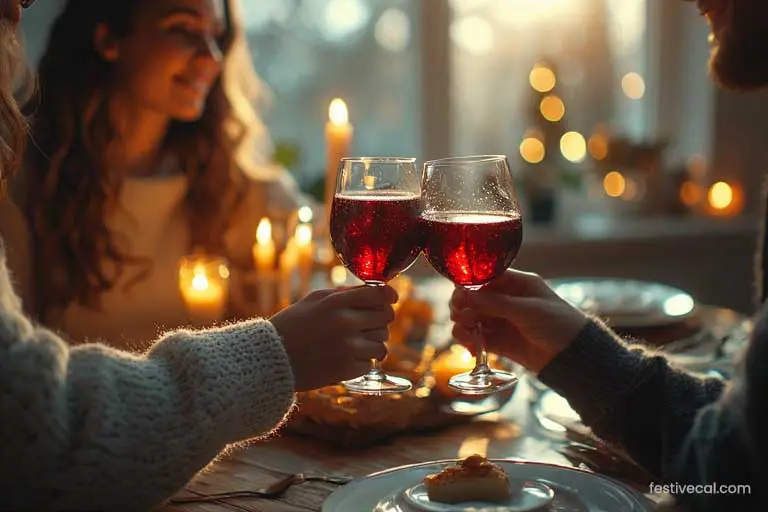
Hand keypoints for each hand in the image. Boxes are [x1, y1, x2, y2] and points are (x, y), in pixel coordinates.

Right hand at [271, 285, 397, 391]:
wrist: (271, 360)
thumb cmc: (292, 326)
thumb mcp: (314, 300)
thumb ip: (343, 294)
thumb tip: (373, 292)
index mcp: (336, 302)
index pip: (380, 295)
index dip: (390, 296)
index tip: (391, 299)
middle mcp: (345, 323)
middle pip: (386, 318)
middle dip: (381, 320)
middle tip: (369, 324)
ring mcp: (347, 348)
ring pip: (382, 343)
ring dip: (373, 343)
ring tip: (356, 343)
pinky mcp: (346, 370)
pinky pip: (370, 363)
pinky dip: (362, 362)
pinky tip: (347, 358)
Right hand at [449, 270, 587, 372]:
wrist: (574, 357)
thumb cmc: (559, 324)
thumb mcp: (527, 310)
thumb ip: (494, 303)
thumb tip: (463, 295)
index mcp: (516, 284)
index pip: (484, 278)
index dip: (468, 285)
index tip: (458, 295)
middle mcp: (506, 300)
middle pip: (473, 298)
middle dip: (462, 305)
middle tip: (460, 315)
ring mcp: (502, 321)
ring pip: (472, 318)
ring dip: (463, 324)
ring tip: (466, 330)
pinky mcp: (500, 342)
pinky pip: (477, 338)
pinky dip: (469, 340)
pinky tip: (470, 345)